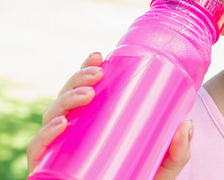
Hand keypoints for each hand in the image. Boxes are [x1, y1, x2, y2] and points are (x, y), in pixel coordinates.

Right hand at [26, 52, 192, 178]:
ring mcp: (59, 152)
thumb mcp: (163, 167)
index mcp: (93, 124)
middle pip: (64, 99)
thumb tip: (186, 123)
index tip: (100, 56)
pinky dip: (43, 137)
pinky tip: (60, 125)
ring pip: (50, 117)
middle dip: (76, 80)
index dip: (85, 69)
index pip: (83, 91)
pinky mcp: (49, 172)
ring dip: (65, 100)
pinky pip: (37, 151)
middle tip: (97, 75)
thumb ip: (177, 151)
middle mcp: (72, 134)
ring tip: (87, 94)